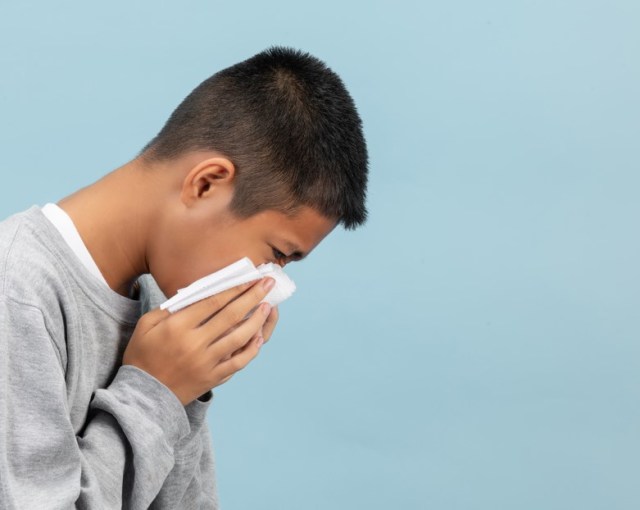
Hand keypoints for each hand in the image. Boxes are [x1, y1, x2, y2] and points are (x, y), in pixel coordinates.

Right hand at [123, 277, 275, 404]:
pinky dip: (251, 350)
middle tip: (268, 283)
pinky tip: (259, 337)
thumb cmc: (142, 355)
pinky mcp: (212, 378)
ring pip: (239, 338)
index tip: (250, 277)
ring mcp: (206, 362)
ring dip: (256, 320)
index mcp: (177, 326)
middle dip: (252, 296)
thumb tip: (196, 294)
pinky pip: (238, 363)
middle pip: (231, 315)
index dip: (235, 288)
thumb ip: (169, 308)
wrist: (142, 396)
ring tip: (267, 306)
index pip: (213, 301)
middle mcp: (195, 343)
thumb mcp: (146, 325)